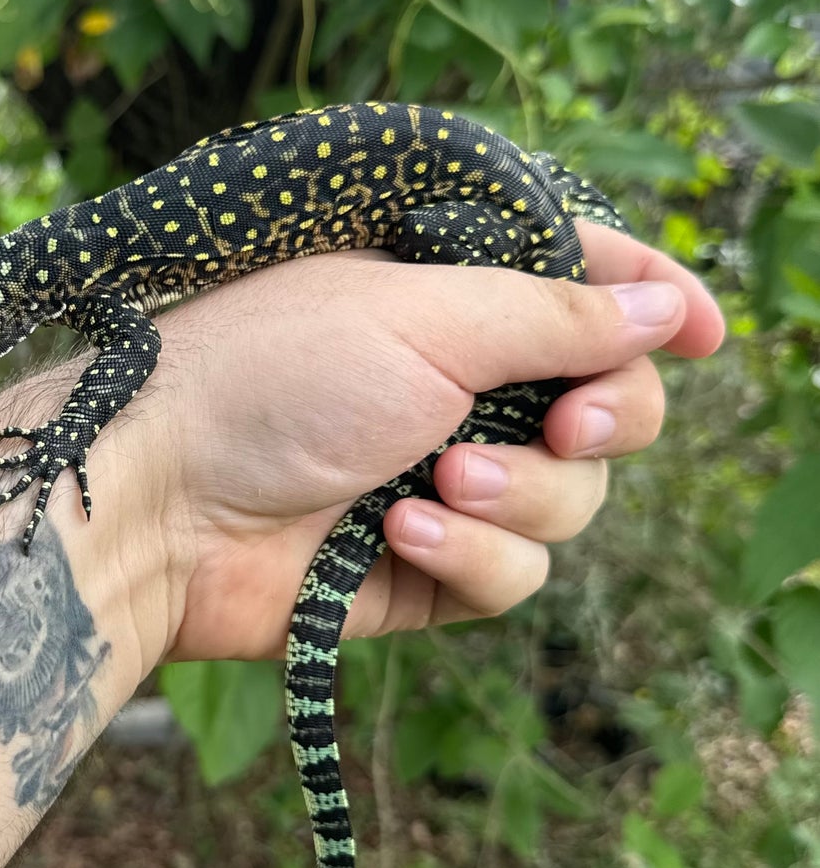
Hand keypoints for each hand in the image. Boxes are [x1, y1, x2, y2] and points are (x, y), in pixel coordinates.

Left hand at [149, 222, 724, 662]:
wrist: (158, 500)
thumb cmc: (270, 375)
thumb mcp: (421, 315)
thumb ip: (554, 315)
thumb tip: (665, 306)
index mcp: (446, 296)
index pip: (578, 289)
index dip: (649, 304)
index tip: (708, 330)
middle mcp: (450, 385)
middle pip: (604, 408)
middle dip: (606, 420)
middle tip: (574, 425)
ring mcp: (436, 479)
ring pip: (568, 502)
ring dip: (522, 495)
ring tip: (440, 482)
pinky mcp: (418, 570)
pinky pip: (512, 577)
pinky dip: (472, 561)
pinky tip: (398, 539)